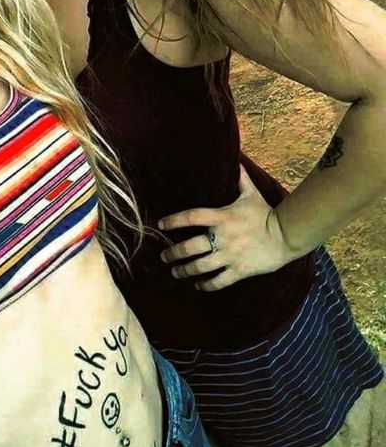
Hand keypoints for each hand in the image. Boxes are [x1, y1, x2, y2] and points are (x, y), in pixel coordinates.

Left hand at [158, 165, 291, 290]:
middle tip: (163, 256)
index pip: (191, 217)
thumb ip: (241, 180)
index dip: (173, 221)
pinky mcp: (239, 271)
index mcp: (222, 217)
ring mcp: (230, 256)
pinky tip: (198, 285)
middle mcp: (222, 237)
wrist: (286, 236)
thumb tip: (237, 161)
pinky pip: (218, 282)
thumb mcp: (252, 194)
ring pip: (200, 267)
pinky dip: (205, 285)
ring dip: (184, 271)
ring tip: (174, 272)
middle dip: (173, 253)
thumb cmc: (266, 214)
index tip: (161, 224)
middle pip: (190, 247)